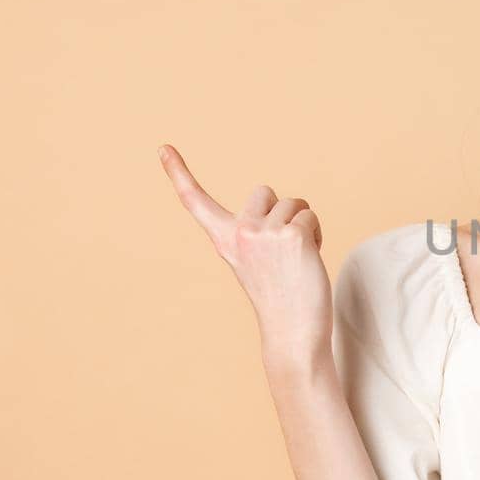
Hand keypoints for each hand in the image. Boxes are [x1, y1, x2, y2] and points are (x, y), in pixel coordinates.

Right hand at [158, 143, 331, 367]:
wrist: (293, 333)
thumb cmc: (280, 299)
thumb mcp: (256, 261)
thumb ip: (256, 233)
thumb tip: (283, 209)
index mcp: (225, 241)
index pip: (197, 202)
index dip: (179, 173)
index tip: (163, 147)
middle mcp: (239, 234)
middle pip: (265, 192)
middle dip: (281, 211)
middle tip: (283, 250)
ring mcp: (263, 233)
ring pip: (293, 204)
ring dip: (303, 225)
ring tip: (297, 258)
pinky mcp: (291, 234)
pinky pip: (310, 215)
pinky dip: (316, 233)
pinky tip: (308, 259)